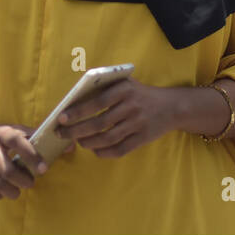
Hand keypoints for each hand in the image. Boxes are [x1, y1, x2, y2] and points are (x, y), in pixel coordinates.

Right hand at [0, 116, 46, 200]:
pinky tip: (0, 192)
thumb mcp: (2, 129)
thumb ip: (25, 134)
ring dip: (11, 191)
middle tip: (29, 183)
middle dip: (24, 181)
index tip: (43, 168)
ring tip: (16, 192)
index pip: (18, 141)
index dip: (33, 155)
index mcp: (1, 133)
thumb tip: (51, 139)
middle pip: (9, 170)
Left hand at [55, 77, 178, 158]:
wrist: (172, 107)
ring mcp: (138, 124)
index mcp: (125, 89)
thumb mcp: (127, 83)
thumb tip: (76, 97)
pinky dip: (105, 152)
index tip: (61, 118)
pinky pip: (121, 149)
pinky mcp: (143, 138)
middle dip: (77, 130)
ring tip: (79, 142)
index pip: (97, 102)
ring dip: (89, 142)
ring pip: (108, 138)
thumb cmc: (141, 93)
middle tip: (62, 134)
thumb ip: (105, 86)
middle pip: (99, 123)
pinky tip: (96, 151)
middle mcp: (131, 106)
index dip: (78, 111)